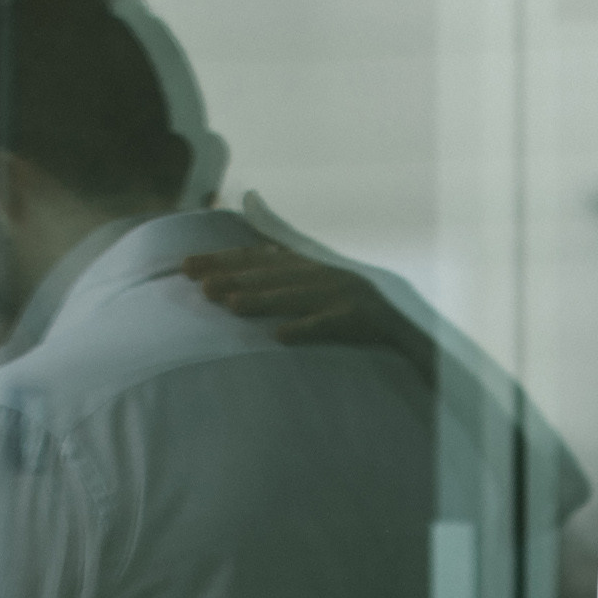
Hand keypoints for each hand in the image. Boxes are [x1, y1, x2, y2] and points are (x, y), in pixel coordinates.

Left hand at [182, 244, 434, 380]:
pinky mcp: (362, 320)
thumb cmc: (359, 321)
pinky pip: (329, 325)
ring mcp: (345, 296)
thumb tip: (246, 264)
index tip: (185, 266)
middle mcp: (326, 275)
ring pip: (295, 295)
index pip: (259, 258)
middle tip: (197, 284)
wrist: (413, 339)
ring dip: (260, 298)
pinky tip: (280, 336)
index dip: (222, 260)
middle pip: (271, 272)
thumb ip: (288, 276)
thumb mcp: (321, 291)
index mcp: (313, 267)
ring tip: (227, 304)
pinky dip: (305, 328)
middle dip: (232, 275)